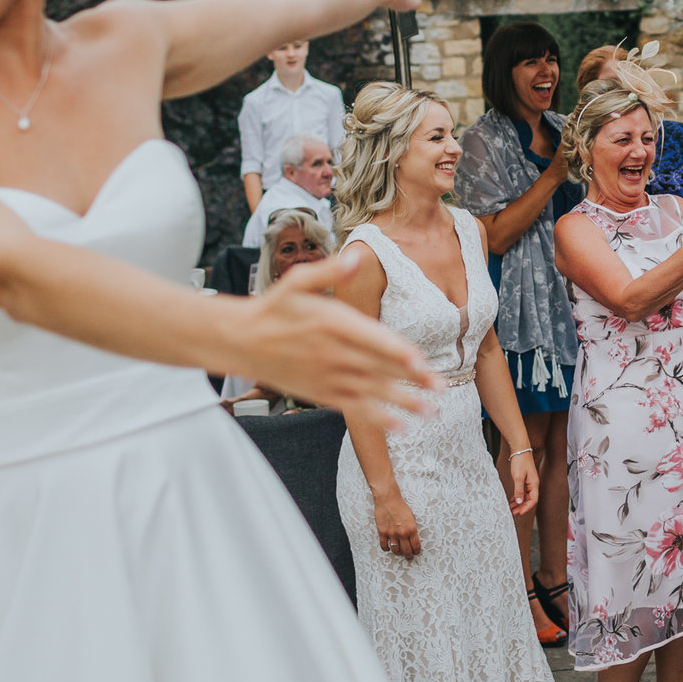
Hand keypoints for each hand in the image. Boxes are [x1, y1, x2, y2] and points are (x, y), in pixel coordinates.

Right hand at [240, 248, 436, 423]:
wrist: (241, 341)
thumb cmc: (273, 308)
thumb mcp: (297, 282)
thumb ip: (330, 271)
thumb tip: (357, 255)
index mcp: (331, 324)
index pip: (371, 339)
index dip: (396, 352)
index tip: (420, 361)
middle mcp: (332, 354)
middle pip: (379, 368)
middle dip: (412, 379)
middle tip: (441, 387)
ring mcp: (328, 377)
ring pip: (372, 393)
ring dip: (403, 403)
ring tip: (431, 412)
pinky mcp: (323, 394)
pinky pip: (354, 408)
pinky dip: (377, 418)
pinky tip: (400, 426)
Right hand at [373, 492, 419, 556]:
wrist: (388, 499)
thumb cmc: (401, 507)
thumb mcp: (412, 517)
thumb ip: (412, 529)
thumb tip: (412, 539)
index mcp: (412, 529)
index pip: (416, 545)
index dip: (416, 551)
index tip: (416, 553)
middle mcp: (402, 533)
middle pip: (406, 550)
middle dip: (409, 555)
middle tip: (409, 556)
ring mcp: (391, 533)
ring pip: (396, 550)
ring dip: (398, 553)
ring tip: (399, 552)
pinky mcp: (382, 532)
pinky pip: (384, 546)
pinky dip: (386, 548)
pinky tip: (388, 547)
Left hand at [504, 451, 538, 516]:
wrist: (520, 450)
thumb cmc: (520, 462)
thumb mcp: (518, 477)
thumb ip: (519, 490)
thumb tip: (520, 502)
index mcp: (534, 484)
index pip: (533, 500)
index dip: (527, 508)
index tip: (519, 513)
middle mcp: (533, 485)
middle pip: (529, 500)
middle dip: (522, 508)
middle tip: (513, 513)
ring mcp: (529, 483)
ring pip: (525, 497)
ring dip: (519, 503)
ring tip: (511, 509)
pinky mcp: (524, 480)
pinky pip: (522, 492)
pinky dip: (517, 497)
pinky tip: (512, 501)